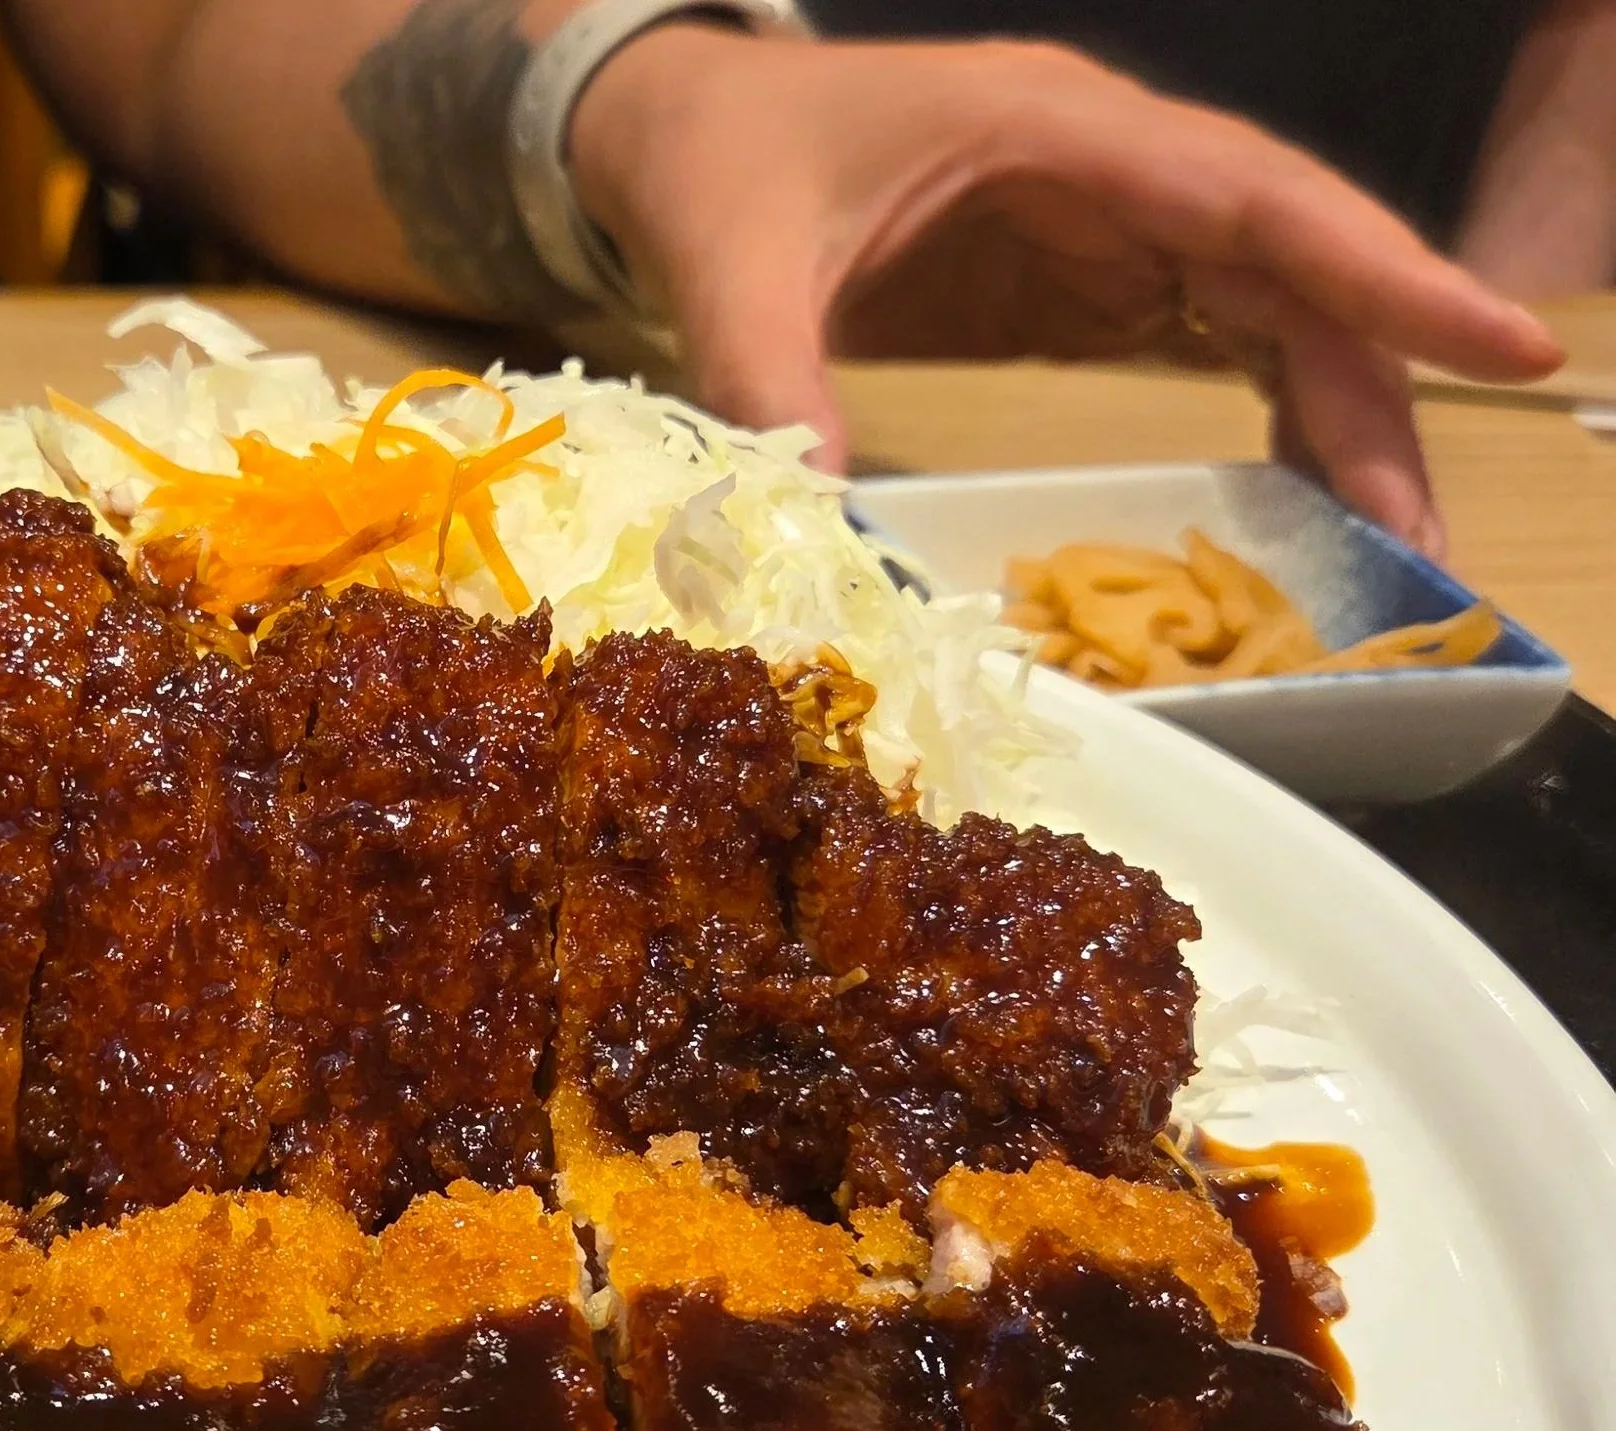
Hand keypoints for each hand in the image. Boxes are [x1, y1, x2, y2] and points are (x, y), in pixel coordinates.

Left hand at [567, 27, 1563, 553]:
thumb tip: (811, 526)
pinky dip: (1266, 415)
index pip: (1259, 199)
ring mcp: (1106, 222)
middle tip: (1423, 542)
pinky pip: (1209, 339)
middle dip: (1373, 394)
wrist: (681, 133)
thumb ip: (766, 379)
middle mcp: (1114, 169)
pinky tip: (1300, 503)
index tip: (1499, 342)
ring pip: (1268, 310)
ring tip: (1386, 546)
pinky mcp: (1081, 278)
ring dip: (1335, 419)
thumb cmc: (718, 170)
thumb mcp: (730, 268)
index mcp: (1059, 134)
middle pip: (1292, 271)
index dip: (1384, 272)